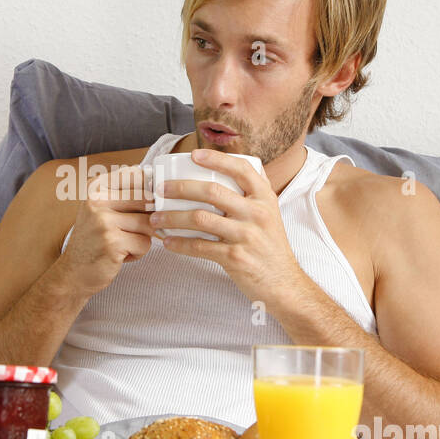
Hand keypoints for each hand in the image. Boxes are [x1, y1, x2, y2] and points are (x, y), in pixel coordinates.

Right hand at [55, 163, 154, 298]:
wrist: (73, 272)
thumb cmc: (93, 240)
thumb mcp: (102, 210)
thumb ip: (127, 196)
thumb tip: (161, 189)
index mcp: (95, 187)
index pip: (135, 175)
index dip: (148, 189)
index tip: (144, 202)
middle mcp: (97, 200)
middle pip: (146, 199)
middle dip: (147, 218)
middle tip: (132, 229)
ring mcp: (104, 221)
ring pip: (148, 223)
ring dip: (142, 237)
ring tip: (124, 243)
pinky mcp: (112, 243)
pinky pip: (145, 243)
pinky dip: (138, 252)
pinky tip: (121, 255)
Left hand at [148, 148, 304, 301]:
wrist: (284, 283)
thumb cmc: (271, 247)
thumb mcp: (271, 214)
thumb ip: (255, 193)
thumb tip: (238, 167)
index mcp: (265, 198)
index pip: (241, 169)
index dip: (216, 159)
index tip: (194, 155)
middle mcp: (257, 213)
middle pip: (212, 191)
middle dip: (181, 188)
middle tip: (161, 189)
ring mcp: (246, 236)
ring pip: (200, 218)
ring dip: (172, 217)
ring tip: (156, 219)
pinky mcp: (235, 258)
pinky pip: (200, 247)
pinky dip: (180, 244)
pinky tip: (168, 242)